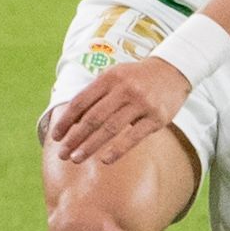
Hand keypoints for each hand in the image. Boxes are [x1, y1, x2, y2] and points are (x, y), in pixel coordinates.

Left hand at [48, 59, 191, 166]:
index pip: (81, 102)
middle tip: (62, 154)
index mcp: (109, 77)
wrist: (173, 70)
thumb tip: (71, 121)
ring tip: (76, 159)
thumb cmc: (136, 78)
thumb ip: (94, 95)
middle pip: (93, 118)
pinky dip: (117, 150)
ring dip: (90, 146)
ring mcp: (142, 103)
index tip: (55, 136)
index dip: (66, 121)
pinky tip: (104, 160)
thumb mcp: (114, 77)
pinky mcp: (157, 117)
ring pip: (110, 129)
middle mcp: (124, 89)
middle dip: (74, 138)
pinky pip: (134, 137)